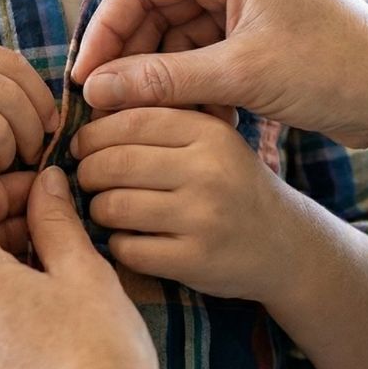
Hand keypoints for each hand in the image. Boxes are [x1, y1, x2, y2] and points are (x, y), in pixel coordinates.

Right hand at [72, 0, 367, 186]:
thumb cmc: (334, 71)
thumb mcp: (240, 75)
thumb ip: (162, 79)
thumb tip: (96, 88)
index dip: (105, 29)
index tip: (84, 76)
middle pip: (155, 7)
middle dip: (131, 56)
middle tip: (105, 102)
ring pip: (176, 32)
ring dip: (160, 74)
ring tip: (144, 115)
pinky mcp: (255, 27)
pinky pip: (202, 49)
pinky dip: (189, 80)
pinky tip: (184, 112)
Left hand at [74, 107, 294, 299]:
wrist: (287, 245)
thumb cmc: (231, 185)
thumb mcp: (210, 140)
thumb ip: (160, 121)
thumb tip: (90, 107)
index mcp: (208, 132)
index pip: (129, 122)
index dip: (92, 134)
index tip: (81, 146)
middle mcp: (208, 172)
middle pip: (114, 164)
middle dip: (88, 172)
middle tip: (87, 179)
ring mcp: (203, 218)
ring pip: (114, 207)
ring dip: (97, 209)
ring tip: (105, 208)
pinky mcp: (196, 261)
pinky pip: (127, 248)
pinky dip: (117, 243)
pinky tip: (128, 238)